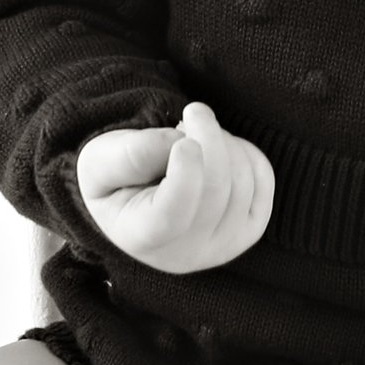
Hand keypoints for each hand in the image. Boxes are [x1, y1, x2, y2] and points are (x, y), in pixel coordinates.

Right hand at [75, 100, 274, 274]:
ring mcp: (223, 246)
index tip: (184, 139)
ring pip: (243, 182)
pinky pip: (263, 182)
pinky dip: (247, 153)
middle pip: (215, 190)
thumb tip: (180, 143)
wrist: (138, 198)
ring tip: (198, 135)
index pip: (173, 215)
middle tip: (192, 112)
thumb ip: (129, 154)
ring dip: (224, 142)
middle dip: (208, 137)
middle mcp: (185, 253)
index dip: (186, 174)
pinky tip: (221, 148)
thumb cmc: (115, 178)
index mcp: (141, 237)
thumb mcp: (100, 160)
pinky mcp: (249, 230)